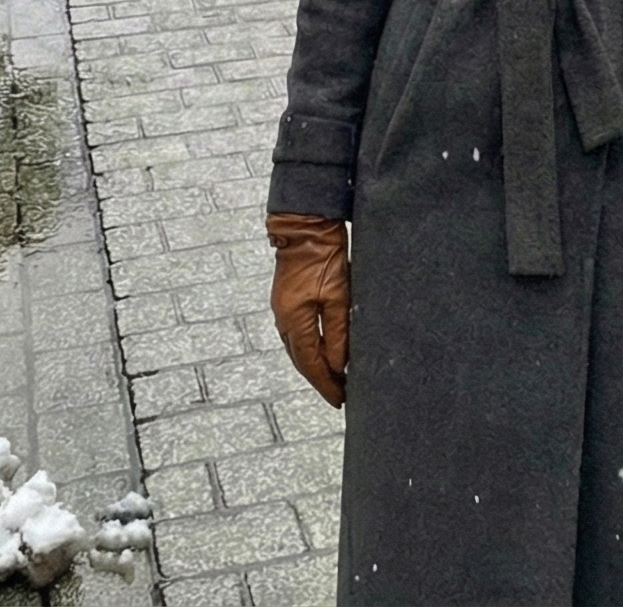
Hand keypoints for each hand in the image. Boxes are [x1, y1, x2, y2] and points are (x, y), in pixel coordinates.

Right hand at [266, 213, 349, 408]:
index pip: (311, 364)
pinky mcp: (287, 298)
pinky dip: (309, 347)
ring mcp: (282, 308)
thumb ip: (338, 333)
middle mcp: (283, 318)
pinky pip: (296, 333)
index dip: (326, 384)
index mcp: (294, 321)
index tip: (340, 400)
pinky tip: (321, 350)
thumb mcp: (338, 295)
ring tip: (333, 377)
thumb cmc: (323, 254)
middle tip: (339, 394)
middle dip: (320, 379)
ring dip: (314, 364)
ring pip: (298, 348)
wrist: (305, 222)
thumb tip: (340, 365)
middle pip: (301, 360)